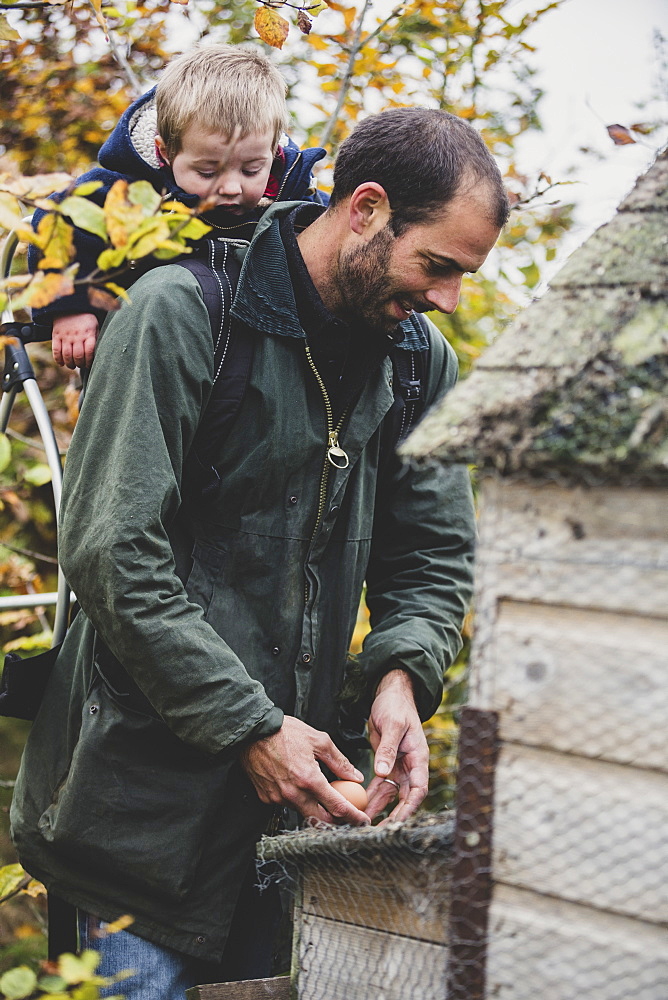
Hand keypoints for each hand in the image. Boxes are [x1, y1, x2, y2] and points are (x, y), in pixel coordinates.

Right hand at [52, 313, 98, 368]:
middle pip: (78, 355)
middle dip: (79, 364)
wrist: (69, 306)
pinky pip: (56, 350)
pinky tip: (61, 363)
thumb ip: (96, 339)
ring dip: (69, 364)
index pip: (89, 351)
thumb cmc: (85, 320)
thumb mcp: (95, 326)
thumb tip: (100, 353)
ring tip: (72, 366)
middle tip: (80, 366)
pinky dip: (58, 359)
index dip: (89, 361)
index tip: (88, 365)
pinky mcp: (56, 335)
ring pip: (67, 355)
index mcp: (88, 333)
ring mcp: (66, 336)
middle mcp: (77, 335)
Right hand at [240, 715, 368, 825]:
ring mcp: (278, 798)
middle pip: (321, 820)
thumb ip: (339, 762)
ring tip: (321, 794)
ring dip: (316, 809)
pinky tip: (300, 787)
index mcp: (309, 779)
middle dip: (336, 821)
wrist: (253, 731)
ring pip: (303, 812)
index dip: (353, 817)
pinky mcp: (267, 798)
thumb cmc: (284, 732)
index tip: (362, 820)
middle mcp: (293, 793)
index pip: (337, 807)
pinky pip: (287, 805)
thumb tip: (354, 776)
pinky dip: (298, 800)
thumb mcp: (319, 740)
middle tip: (346, 816)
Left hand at [364, 669, 428, 823]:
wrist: (390, 695)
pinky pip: (379, 784)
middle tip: (379, 830)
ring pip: (390, 793)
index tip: (398, 821)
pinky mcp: (386, 763)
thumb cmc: (396, 706)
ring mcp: (398, 766)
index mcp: (418, 757)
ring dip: (378, 806)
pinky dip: (371, 794)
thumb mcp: (393, 725)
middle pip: (404, 796)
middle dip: (393, 814)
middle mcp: (410, 765)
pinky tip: (359, 803)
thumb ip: (388, 749)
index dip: (410, 806)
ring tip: (363, 820)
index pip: (418, 788)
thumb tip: (382, 773)